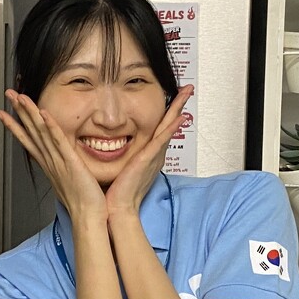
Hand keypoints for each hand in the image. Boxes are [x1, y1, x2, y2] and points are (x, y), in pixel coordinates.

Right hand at [0, 90, 106, 220]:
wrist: (88, 218)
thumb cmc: (83, 204)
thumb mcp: (69, 182)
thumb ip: (64, 169)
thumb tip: (62, 165)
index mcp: (49, 165)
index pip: (29, 140)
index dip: (16, 125)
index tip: (5, 114)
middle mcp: (50, 161)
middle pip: (30, 131)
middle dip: (18, 112)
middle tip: (8, 96)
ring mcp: (58, 161)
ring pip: (40, 132)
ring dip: (29, 113)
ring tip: (20, 98)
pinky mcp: (70, 162)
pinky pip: (58, 141)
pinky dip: (50, 126)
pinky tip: (43, 113)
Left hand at [105, 85, 193, 216]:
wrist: (117, 208)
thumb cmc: (117, 193)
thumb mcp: (121, 168)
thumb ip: (121, 156)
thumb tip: (110, 145)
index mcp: (148, 155)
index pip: (160, 128)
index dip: (168, 113)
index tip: (173, 99)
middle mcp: (154, 154)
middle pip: (169, 124)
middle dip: (178, 105)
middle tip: (188, 89)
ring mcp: (153, 156)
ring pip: (168, 127)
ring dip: (178, 109)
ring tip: (187, 93)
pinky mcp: (148, 159)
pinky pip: (162, 139)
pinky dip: (171, 127)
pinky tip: (179, 116)